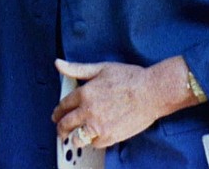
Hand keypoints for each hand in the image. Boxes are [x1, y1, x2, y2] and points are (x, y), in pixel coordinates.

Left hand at [51, 57, 186, 148]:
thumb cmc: (130, 78)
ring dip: (74, 138)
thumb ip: (77, 68)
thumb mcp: (101, 68)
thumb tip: (58, 63)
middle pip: (65, 124)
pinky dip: (94, 141)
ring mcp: (98, 126)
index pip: (63, 105)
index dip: (58, 111)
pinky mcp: (110, 137)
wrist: (151, 92)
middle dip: (61, 128)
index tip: (57, 115)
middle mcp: (88, 111)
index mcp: (84, 93)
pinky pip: (94, 144)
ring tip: (75, 137)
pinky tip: (95, 136)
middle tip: (61, 130)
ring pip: (77, 138)